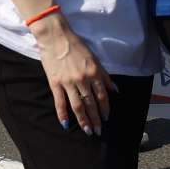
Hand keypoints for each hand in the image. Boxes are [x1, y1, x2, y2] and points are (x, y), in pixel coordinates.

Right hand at [29, 13, 110, 133]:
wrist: (56, 37)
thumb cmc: (77, 46)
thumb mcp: (95, 59)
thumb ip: (104, 76)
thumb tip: (114, 90)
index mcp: (94, 73)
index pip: (102, 95)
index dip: (105, 108)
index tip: (107, 118)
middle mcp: (83, 80)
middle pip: (91, 103)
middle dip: (96, 118)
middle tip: (98, 131)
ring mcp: (68, 82)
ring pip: (77, 105)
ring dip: (83, 120)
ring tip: (87, 131)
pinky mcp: (55, 83)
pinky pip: (59, 102)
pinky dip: (62, 114)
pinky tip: (65, 124)